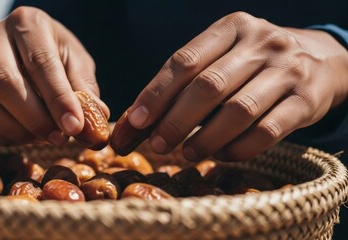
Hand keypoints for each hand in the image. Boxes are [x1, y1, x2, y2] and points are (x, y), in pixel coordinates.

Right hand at [0, 7, 108, 145]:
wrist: (29, 48)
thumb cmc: (59, 56)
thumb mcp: (78, 64)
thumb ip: (85, 92)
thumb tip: (92, 126)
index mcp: (27, 22)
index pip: (40, 63)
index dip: (58, 99)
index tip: (74, 127)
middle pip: (6, 85)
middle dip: (36, 119)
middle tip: (61, 138)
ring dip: (17, 132)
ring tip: (45, 138)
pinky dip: (1, 136)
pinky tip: (26, 138)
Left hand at [126, 12, 347, 160]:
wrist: (320, 60)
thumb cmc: (255, 63)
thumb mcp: (224, 57)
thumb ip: (187, 81)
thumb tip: (137, 119)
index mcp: (231, 28)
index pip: (185, 61)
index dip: (157, 93)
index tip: (136, 121)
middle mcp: (260, 44)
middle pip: (208, 86)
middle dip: (177, 120)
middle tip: (158, 144)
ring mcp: (287, 70)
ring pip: (238, 111)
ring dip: (206, 138)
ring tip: (187, 154)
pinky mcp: (306, 100)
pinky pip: (267, 132)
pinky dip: (239, 149)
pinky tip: (222, 156)